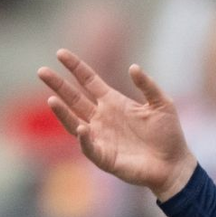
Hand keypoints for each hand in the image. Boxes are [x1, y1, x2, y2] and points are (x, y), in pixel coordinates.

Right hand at [38, 50, 195, 197]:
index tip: (60, 53)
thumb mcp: (161, 103)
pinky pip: (89, 147)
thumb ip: (147, 85)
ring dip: (62, 112)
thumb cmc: (168, 133)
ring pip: (74, 122)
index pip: (88, 81)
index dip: (75, 67)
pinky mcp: (104, 157)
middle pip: (74, 98)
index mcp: (114, 102)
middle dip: (58, 85)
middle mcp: (102, 118)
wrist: (174, 163)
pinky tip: (80, 128)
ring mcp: (100, 137)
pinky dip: (83, 138)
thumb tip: (132, 67)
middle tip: (41, 71)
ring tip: (51, 99)